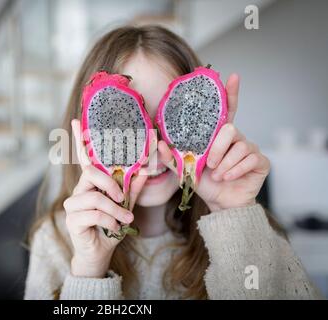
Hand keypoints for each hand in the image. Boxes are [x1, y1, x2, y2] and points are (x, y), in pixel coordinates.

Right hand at [63, 119, 146, 277]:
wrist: (101, 253)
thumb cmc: (111, 226)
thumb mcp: (126, 206)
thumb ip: (132, 189)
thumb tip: (143, 169)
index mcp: (90, 184)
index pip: (84, 159)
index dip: (80, 140)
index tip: (77, 121)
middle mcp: (79, 190)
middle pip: (90, 174)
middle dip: (111, 185)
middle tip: (122, 198)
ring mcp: (72, 205)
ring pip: (95, 197)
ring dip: (115, 210)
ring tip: (126, 220)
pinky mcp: (72, 220)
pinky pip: (94, 214)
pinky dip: (110, 222)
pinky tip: (113, 229)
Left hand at [158, 74, 269, 211]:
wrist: (220, 203)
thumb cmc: (205, 183)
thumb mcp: (184, 169)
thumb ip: (172, 157)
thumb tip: (157, 144)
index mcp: (218, 136)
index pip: (227, 110)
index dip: (230, 93)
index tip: (232, 76)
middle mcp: (236, 138)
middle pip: (230, 129)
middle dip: (217, 148)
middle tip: (210, 164)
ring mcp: (250, 148)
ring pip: (240, 145)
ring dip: (225, 163)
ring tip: (218, 174)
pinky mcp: (260, 161)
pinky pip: (250, 159)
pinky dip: (235, 170)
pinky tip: (228, 178)